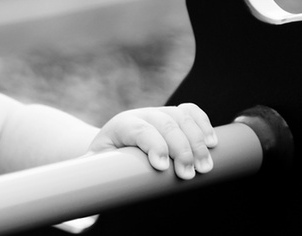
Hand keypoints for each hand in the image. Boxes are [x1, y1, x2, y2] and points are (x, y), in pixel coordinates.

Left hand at [88, 103, 216, 179]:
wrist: (111, 146)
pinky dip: (203, 124)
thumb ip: (92, 174)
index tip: (162, 167)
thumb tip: (88, 190)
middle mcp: (142, 115)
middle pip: (165, 124)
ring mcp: (159, 113)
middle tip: (188, 175)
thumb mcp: (95, 166)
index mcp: (121, 125)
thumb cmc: (104, 161)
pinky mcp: (173, 116)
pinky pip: (190, 112)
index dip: (153, 144)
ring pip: (181, 117)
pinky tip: (212, 142)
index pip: (139, 129)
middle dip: (181, 149)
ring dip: (197, 140)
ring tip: (205, 166)